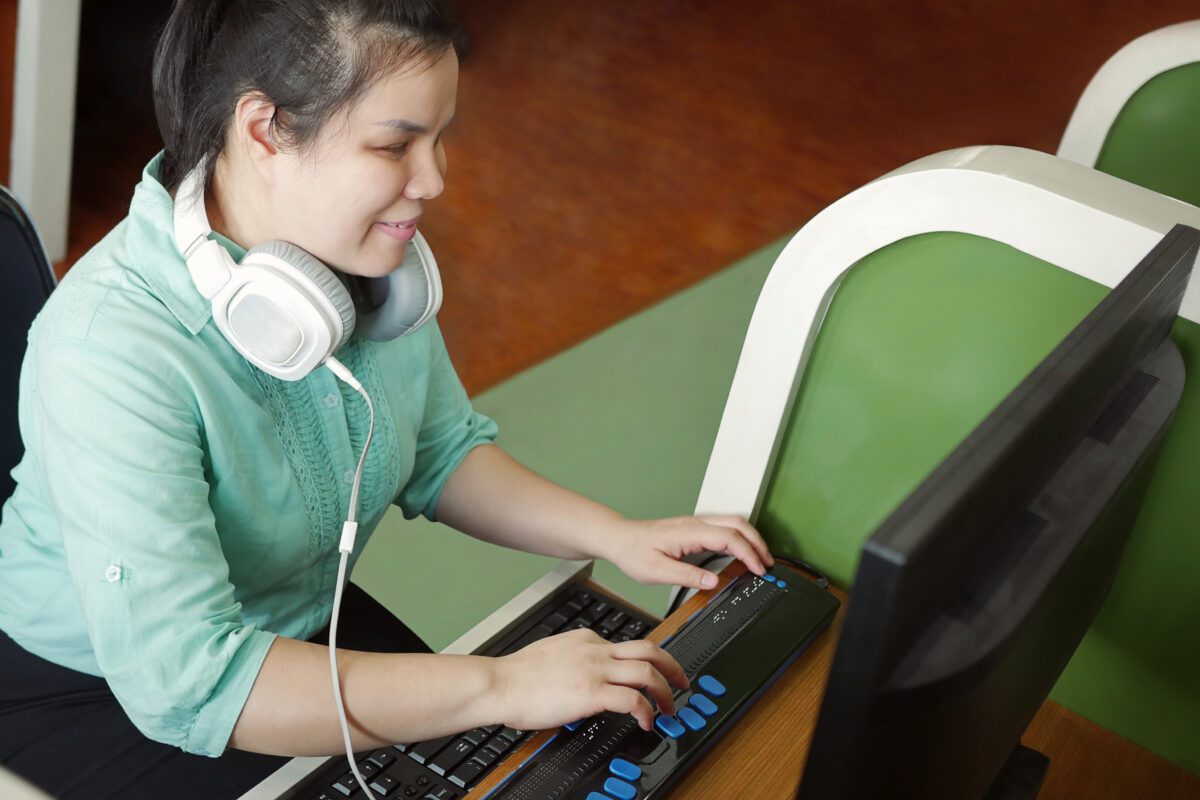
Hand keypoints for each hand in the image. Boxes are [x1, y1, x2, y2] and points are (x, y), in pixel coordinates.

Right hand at [492, 629, 688, 731]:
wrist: (499, 683)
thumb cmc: (516, 676)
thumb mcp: (551, 656)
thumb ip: (573, 661)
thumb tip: (582, 679)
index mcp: (586, 640)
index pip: (627, 645)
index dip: (646, 662)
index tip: (652, 675)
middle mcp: (595, 650)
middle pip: (649, 649)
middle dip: (672, 667)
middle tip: (681, 682)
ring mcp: (595, 669)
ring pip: (648, 671)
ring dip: (665, 691)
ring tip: (670, 708)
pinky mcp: (592, 692)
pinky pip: (633, 699)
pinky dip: (647, 711)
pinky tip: (647, 722)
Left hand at [601, 515, 774, 589]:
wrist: (619, 539)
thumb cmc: (634, 552)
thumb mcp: (657, 571)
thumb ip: (687, 576)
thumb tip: (713, 581)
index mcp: (689, 532)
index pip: (729, 538)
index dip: (749, 553)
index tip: (759, 570)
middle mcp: (695, 523)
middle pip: (738, 524)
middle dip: (758, 543)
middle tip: (768, 564)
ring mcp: (695, 523)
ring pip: (733, 522)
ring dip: (751, 538)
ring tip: (760, 559)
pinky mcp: (694, 528)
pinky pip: (724, 527)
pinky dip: (740, 538)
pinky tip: (741, 552)